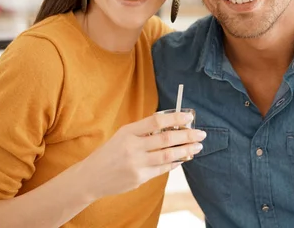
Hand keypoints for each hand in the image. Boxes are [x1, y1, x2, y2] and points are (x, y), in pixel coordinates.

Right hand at [77, 112, 205, 198]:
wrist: (92, 176)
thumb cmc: (111, 152)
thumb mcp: (123, 135)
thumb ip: (144, 130)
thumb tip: (171, 125)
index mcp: (128, 131)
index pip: (156, 121)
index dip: (175, 118)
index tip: (189, 117)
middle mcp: (132, 147)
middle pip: (166, 139)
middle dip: (187, 136)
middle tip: (201, 133)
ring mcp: (136, 164)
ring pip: (168, 155)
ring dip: (186, 150)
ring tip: (197, 146)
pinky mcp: (139, 178)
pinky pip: (162, 169)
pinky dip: (175, 162)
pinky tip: (183, 158)